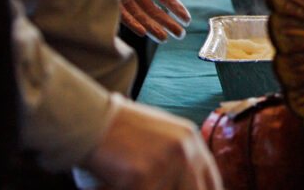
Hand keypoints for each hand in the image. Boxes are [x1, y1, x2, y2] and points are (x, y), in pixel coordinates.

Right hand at [84, 99, 221, 189]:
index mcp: (191, 140)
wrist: (91, 119)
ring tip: (134, 183)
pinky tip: (119, 184)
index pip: (212, 183)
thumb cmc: (121, 131)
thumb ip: (182, 159)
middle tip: (155, 187)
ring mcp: (166, 163)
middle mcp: (185, 151)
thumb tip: (192, 184)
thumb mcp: (162, 137)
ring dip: (152, 189)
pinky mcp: (143, 176)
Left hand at [115, 0, 190, 40]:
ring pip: (140, 15)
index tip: (187, 19)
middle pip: (154, 9)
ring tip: (165, 38)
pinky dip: (132, 23)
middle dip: (167, 22)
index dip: (175, 6)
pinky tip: (143, 31)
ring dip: (152, 27)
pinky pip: (122, 14)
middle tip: (181, 35)